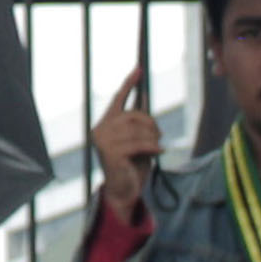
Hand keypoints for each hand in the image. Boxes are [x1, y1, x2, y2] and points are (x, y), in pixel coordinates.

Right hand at [91, 70, 161, 224]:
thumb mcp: (137, 140)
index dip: (129, 83)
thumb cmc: (131, 166)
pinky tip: (160, 152)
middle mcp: (100, 130)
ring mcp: (103, 141)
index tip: (139, 69)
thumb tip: (143, 96)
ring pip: (137, 130)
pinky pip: (139, 143)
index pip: (117, 99)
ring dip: (153, 138)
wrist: (124, 191)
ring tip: (158, 146)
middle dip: (151, 124)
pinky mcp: (111, 153)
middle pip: (133, 115)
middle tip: (159, 136)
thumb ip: (138, 122)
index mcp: (105, 124)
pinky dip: (153, 147)